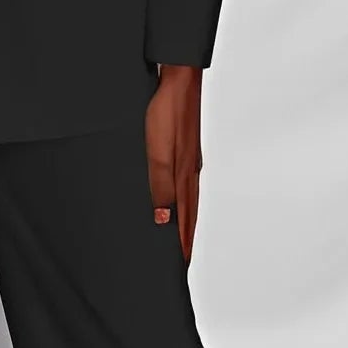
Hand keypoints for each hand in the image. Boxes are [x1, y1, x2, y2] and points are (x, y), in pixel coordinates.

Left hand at [145, 64, 202, 264]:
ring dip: (187, 219)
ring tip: (183, 237)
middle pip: (190, 212)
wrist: (179, 81)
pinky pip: (187, 183)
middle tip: (183, 261)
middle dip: (186, 238)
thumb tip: (163, 220)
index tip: (180, 266)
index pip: (184, 218)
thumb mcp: (156, 152)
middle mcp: (191, 170)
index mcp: (184, 175)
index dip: (182, 242)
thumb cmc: (164, 114)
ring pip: (189, 198)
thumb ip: (160, 185)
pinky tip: (181, 197)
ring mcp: (190, 159)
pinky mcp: (186, 148)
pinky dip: (185, 199)